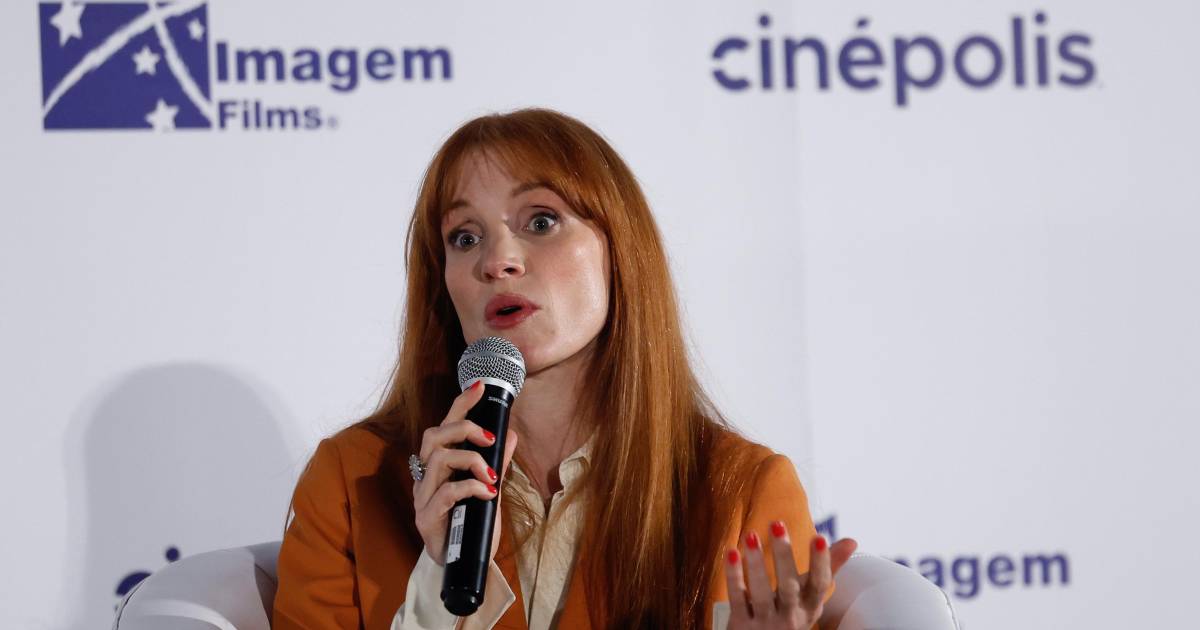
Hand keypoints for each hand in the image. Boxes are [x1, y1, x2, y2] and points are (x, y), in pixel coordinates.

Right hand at [411, 381, 518, 564]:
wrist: (467, 566)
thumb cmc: (473, 526)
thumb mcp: (490, 489)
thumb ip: (496, 463)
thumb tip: (510, 435)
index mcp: (438, 467)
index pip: (443, 427)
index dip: (459, 405)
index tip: (478, 386)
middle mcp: (425, 478)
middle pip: (434, 436)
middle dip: (465, 429)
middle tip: (491, 439)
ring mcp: (422, 498)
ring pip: (438, 459)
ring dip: (471, 460)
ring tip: (491, 475)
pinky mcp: (426, 519)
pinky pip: (446, 493)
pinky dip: (470, 488)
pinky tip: (487, 494)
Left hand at [724, 523, 857, 628]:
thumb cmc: (790, 616)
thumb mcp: (810, 598)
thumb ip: (828, 569)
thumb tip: (851, 541)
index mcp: (809, 607)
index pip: (819, 585)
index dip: (821, 563)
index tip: (819, 537)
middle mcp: (790, 617)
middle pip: (789, 587)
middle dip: (784, 555)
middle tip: (777, 524)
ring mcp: (765, 623)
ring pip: (761, 593)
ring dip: (755, 563)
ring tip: (751, 535)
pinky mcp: (741, 625)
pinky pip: (737, 598)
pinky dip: (734, 576)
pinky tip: (732, 552)